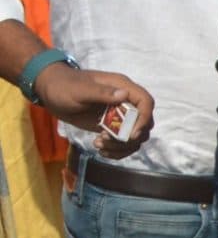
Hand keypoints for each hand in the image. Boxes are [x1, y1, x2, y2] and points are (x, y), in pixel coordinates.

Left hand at [34, 63, 154, 157]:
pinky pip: (123, 142)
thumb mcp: (80, 90)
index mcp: (123, 87)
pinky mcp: (110, 126)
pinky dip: (116, 150)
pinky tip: (101, 150)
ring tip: (99, 145)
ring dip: (121, 146)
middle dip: (130, 137)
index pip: (146, 102)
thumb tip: (124, 95)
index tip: (132, 134)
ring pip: (135, 135)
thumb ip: (101, 92)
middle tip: (106, 140)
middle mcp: (125, 101)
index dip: (144, 119)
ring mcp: (119, 115)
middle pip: (144, 122)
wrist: (51, 92)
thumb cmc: (64, 86)